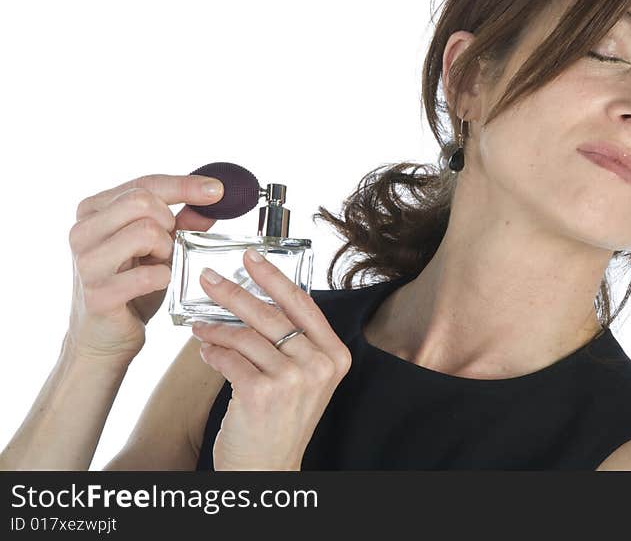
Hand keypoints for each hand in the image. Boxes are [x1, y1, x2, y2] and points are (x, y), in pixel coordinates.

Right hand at [67, 174, 223, 362]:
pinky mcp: (98, 293)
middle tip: (167, 245)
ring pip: (145, 231)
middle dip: (168, 223)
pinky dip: (164, 277)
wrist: (105, 338)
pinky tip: (158, 283)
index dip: (185, 185)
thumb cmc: (131, 287)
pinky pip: (149, 274)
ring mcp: (86, 262)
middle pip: (143, 202)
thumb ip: (181, 222)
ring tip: (159, 264)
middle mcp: (82, 230)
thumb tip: (213, 200)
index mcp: (93, 211)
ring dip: (165, 250)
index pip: (145, 184)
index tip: (217, 190)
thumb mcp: (158, 248)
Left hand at [191, 247, 351, 470]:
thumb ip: (292, 341)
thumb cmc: (282, 420)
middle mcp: (319, 365)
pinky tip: (205, 350)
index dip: (274, 277)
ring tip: (199, 325)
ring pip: (245, 336)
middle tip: (210, 278)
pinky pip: (229, 359)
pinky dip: (212, 352)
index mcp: (334, 355)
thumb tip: (256, 298)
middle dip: (235, 292)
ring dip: (216, 327)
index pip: (303, 304)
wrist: (269, 468)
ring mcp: (293, 380)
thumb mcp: (302, 378)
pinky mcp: (261, 393)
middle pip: (271, 315)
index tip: (251, 257)